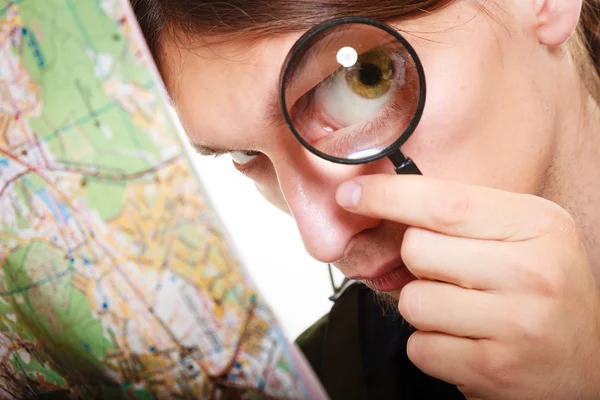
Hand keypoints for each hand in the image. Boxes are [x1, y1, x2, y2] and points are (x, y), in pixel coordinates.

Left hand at [336, 175, 599, 399]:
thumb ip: (465, 216)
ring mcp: (515, 323)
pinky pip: (420, 346)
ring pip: (413, 301)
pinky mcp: (494, 368)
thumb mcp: (524, 236)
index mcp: (537, 225)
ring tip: (463, 312)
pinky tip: (465, 341)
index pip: (443, 202)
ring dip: (424, 308)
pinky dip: (431, 345)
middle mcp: (531, 271)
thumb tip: (388, 200)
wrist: (589, 363)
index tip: (351, 194)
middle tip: (453, 275)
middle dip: (419, 263)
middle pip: (417, 250)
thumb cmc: (546, 291)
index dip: (386, 196)